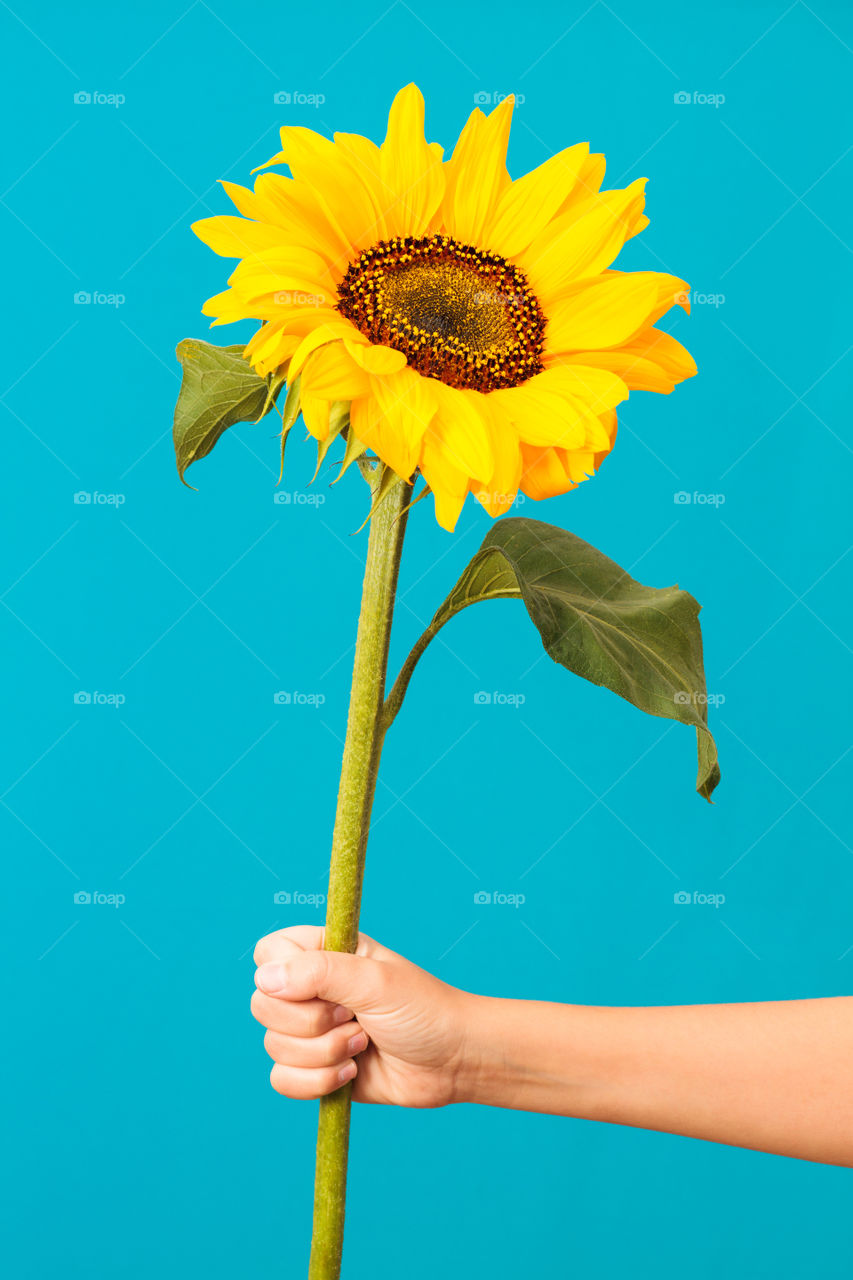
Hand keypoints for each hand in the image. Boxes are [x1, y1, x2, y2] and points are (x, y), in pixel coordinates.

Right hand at [251, 925, 473, 1107]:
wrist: (453, 1062)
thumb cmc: (423, 1010)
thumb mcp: (375, 981)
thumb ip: (319, 972)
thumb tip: (265, 978)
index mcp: (325, 951)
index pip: (268, 954)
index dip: (283, 975)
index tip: (324, 987)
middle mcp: (312, 988)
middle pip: (263, 1006)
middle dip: (311, 1023)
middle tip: (354, 1016)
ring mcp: (312, 1030)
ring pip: (274, 1046)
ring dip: (324, 1053)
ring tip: (363, 1043)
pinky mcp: (316, 1067)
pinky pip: (282, 1080)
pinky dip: (316, 1082)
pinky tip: (352, 1074)